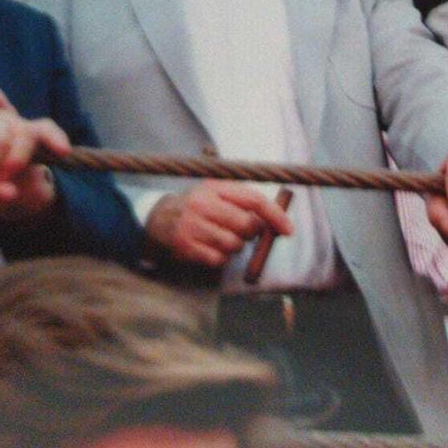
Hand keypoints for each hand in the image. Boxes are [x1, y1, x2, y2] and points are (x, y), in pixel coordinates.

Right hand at [147, 183, 294, 266]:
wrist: (160, 218)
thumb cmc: (200, 207)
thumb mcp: (218, 194)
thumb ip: (244, 203)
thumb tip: (278, 221)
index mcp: (215, 188)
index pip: (254, 200)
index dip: (275, 216)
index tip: (288, 230)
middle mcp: (202, 205)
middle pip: (246, 225)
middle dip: (252, 233)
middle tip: (244, 232)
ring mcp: (192, 226)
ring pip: (234, 245)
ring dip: (235, 246)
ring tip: (223, 238)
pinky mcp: (185, 246)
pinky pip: (218, 259)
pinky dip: (221, 257)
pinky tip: (211, 247)